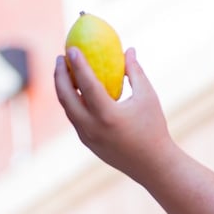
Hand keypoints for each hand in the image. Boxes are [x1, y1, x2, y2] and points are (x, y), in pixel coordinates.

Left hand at [54, 46, 175, 179]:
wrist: (152, 165)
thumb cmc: (154, 127)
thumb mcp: (147, 97)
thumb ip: (135, 72)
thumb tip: (128, 49)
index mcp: (107, 115)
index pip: (86, 85)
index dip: (78, 64)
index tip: (72, 48)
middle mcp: (92, 127)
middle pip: (66, 97)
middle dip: (60, 74)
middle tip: (62, 56)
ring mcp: (86, 137)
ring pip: (67, 108)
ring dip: (62, 87)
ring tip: (65, 70)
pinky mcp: (87, 142)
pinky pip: (74, 117)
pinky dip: (71, 101)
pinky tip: (75, 89)